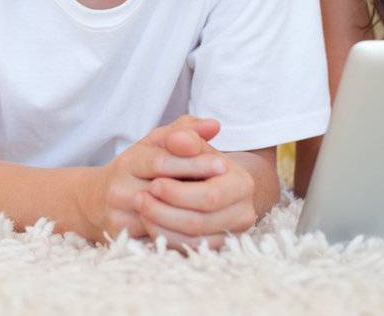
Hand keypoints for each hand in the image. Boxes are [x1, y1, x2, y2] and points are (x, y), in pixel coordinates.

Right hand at [82, 116, 230, 242]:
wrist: (94, 202)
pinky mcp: (123, 238)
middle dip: (199, 189)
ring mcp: (120, 215)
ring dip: (195, 215)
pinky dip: (185, 236)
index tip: (223, 164)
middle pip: (163, 190)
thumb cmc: (134, 170)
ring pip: (162, 219)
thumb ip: (183, 132)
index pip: (161, 160)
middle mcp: (120, 188)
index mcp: (129, 161)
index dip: (194, 162)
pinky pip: (159, 239)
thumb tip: (214, 125)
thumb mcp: (153, 145)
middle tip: (230, 189)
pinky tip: (208, 230)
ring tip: (225, 211)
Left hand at [135, 119, 258, 249]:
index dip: (178, 192)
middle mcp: (243, 213)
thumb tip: (179, 137)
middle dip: (165, 210)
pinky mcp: (215, 247)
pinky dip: (165, 236)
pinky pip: (187, 249)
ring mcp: (231, 233)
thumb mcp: (190, 142)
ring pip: (192, 239)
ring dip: (161, 224)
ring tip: (141, 208)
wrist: (206, 181)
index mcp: (242, 183)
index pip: (210, 196)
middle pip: (200, 221)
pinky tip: (148, 221)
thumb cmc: (195, 159)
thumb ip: (185, 135)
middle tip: (140, 198)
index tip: (154, 182)